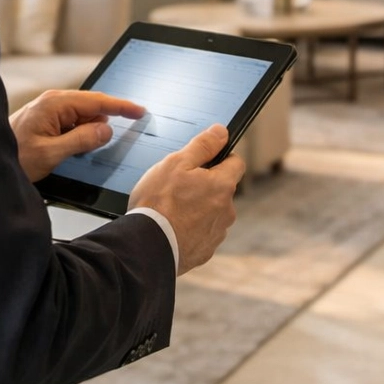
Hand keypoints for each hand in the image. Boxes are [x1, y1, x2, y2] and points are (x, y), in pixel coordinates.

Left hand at [10, 90, 145, 182]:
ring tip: (74, 151)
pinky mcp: (47, 120)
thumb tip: (106, 130)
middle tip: (113, 139)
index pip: (97, 102)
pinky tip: (73, 149)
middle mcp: (53, 102)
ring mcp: (50, 110)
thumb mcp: (51, 153)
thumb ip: (81, 140)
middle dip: (104, 123)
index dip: (121, 106)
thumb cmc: (13, 156)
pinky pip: (72, 124)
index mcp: (55, 104)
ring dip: (88, 133)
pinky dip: (79, 135)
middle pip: (92, 108)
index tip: (139, 110)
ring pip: (83, 118)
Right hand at [128, 124, 241, 274]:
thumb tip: (222, 132)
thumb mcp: (176, 163)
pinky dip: (190, 229)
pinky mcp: (205, 251)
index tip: (203, 160)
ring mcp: (217, 233)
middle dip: (205, 186)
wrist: (147, 247)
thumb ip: (202, 145)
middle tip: (177, 187)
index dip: (220, 157)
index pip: (236, 163)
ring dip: (198, 209)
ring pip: (212, 213)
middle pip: (221, 189)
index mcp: (222, 185)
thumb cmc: (158, 203)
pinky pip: (201, 234)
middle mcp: (226, 210)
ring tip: (170, 210)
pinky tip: (171, 228)